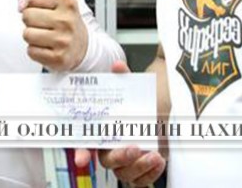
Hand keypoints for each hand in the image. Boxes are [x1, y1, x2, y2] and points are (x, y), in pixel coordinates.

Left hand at [19, 0, 87, 71]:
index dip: (28, 3)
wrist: (82, 44)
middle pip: (27, 16)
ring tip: (44, 35)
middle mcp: (67, 20)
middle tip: (42, 23)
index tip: (35, 7)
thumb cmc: (64, 19)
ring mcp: (63, 40)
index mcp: (66, 1)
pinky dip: (35, 50)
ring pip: (27, 35)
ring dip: (31, 36)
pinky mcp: (58, 58)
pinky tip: (46, 46)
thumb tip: (21, 2)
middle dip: (30, 20)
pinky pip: (31, 51)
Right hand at [77, 61, 166, 186]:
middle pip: (106, 161)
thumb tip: (118, 66)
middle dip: (119, 156)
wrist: (160, 114)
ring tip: (155, 155)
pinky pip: (141, 181)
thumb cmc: (138, 103)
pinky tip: (160, 162)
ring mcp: (125, 162)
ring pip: (124, 174)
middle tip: (133, 148)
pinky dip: (150, 174)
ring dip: (138, 167)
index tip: (81, 160)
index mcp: (102, 131)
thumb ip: (124, 78)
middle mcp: (110, 148)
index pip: (85, 144)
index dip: (81, 152)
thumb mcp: (131, 88)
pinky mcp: (140, 171)